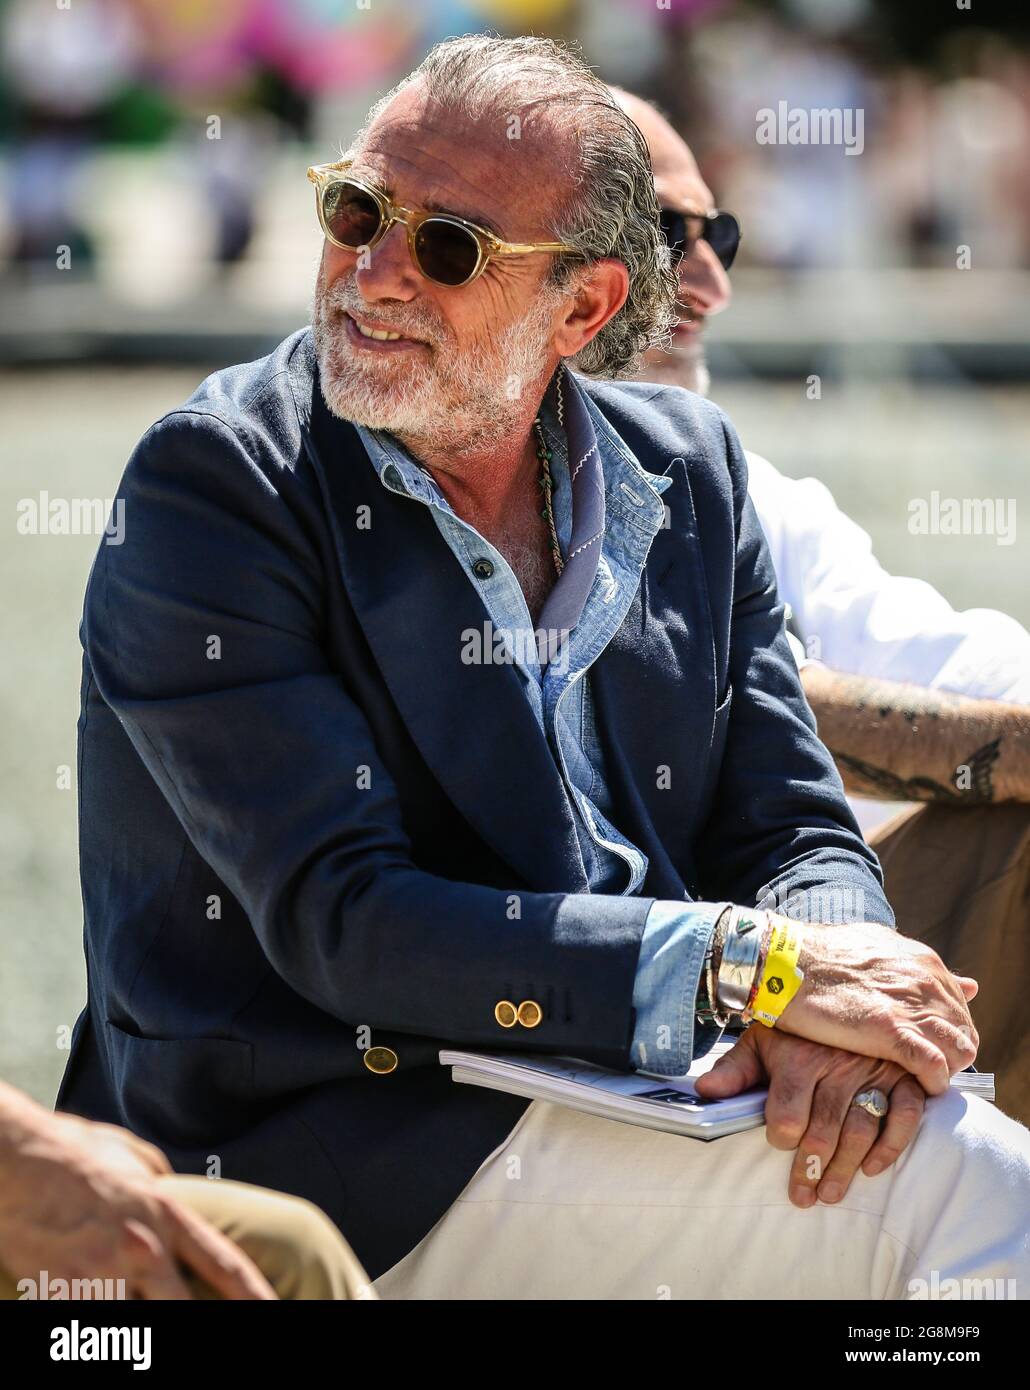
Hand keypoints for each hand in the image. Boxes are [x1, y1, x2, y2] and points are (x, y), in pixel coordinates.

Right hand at [0, 1107, 274, 1299]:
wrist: (15, 1162)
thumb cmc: (70, 1153)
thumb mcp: (132, 1154)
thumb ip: (161, 1180)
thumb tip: (175, 1190)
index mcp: (166, 1213)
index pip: (225, 1263)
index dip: (255, 1295)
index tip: (277, 1311)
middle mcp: (142, 1249)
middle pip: (188, 1309)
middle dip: (202, 1321)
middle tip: (217, 1325)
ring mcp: (103, 1276)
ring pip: (142, 1325)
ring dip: (143, 1319)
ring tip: (142, 1306)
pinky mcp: (65, 1294)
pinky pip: (95, 1326)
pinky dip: (103, 1324)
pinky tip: (98, 1305)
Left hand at [695, 1027, 925, 1204]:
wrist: (841, 994)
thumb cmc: (795, 1031)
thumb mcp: (760, 1042)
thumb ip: (734, 1070)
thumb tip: (703, 1092)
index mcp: (799, 1058)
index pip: (789, 1114)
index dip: (781, 1137)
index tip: (778, 1144)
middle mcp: (838, 1065)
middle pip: (824, 1130)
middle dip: (811, 1169)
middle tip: (804, 1195)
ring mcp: (873, 1071)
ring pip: (861, 1129)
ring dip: (846, 1168)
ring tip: (829, 1193)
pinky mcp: (903, 1076)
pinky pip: (904, 1115)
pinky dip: (891, 1145)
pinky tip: (872, 1168)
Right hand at [775, 919, 977, 1094]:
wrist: (785, 958)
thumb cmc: (820, 953)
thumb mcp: (876, 945)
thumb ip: (914, 964)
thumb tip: (962, 982)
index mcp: (923, 962)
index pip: (959, 1007)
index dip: (947, 1032)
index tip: (929, 1046)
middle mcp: (925, 981)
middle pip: (964, 1031)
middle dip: (951, 1054)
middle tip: (924, 1069)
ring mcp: (910, 1005)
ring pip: (959, 1050)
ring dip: (944, 1070)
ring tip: (921, 1081)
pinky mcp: (890, 1029)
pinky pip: (933, 1065)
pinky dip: (932, 1081)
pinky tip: (919, 1088)